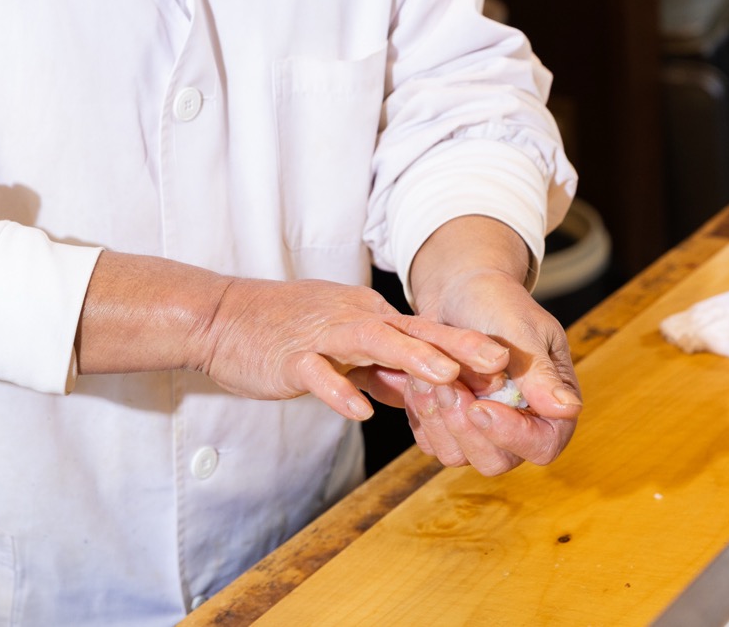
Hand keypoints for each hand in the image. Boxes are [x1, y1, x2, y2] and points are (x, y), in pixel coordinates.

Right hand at [193, 277, 509, 419]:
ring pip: (372, 342)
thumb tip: (416, 390)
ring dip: (411, 358)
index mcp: (368, 318)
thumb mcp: (340, 347)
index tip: (507, 363)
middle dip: (456, 347)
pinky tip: (359, 411)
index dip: (465, 346)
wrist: (222, 318)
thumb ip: (378, 367)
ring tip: (446, 378)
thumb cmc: (281, 333)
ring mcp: (322, 336)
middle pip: (412, 330)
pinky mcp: (291, 357)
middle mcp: (352, 320)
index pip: (425, 330)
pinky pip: (318, 372)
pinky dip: (339, 389)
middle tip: (499, 363)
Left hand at [355, 217, 582, 475]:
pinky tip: (419, 380)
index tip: (480, 407)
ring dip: (437, 418)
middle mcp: (519, 425)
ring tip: (428, 377)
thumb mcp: (521, 329)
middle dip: (465, 428)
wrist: (460, 292)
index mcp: (551, 404)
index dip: (512, 435)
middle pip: (496, 461)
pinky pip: (430, 441)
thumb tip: (567, 410)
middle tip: (447, 386)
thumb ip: (539, 372)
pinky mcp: (449, 426)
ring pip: (457, 456)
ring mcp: (482, 430)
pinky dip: (420, 413)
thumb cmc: (498, 303)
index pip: (543, 445)